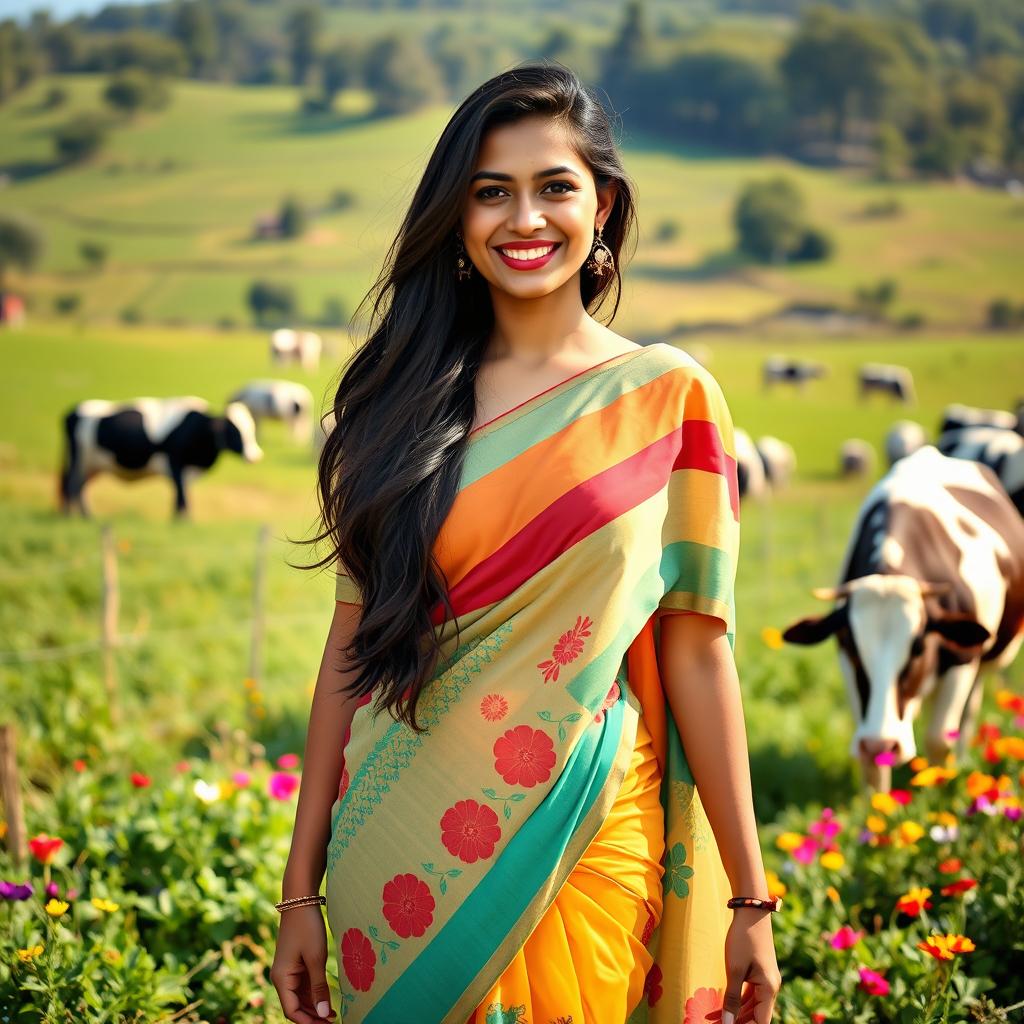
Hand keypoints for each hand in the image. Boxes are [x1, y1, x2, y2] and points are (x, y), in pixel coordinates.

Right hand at [270, 905, 337, 1023]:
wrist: (300, 901)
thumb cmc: (307, 928)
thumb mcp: (316, 958)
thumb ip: (319, 987)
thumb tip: (324, 1014)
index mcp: (281, 979)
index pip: (292, 1011)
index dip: (309, 1022)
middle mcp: (281, 978)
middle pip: (295, 1007)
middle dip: (313, 1017)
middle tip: (334, 1022)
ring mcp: (288, 971)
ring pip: (300, 998)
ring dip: (315, 1007)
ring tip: (334, 1014)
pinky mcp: (295, 965)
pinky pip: (303, 986)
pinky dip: (314, 995)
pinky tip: (328, 1000)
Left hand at [720, 910, 781, 1023]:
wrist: (750, 911)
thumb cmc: (743, 939)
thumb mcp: (734, 970)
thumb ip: (732, 998)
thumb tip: (728, 1023)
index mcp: (769, 989)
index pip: (760, 1022)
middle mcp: (771, 988)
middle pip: (756, 1016)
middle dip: (736, 1022)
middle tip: (713, 1023)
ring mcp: (765, 980)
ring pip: (751, 1006)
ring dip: (734, 1013)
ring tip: (711, 1018)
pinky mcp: (759, 973)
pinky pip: (749, 994)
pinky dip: (736, 1001)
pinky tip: (722, 1006)